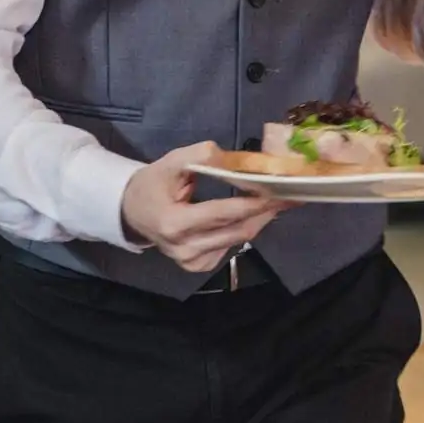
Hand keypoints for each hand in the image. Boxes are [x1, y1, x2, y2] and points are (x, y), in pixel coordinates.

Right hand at [120, 141, 294, 271]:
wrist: (133, 212)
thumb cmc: (153, 184)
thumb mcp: (170, 162)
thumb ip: (199, 156)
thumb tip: (231, 158)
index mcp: (174, 223)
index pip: (221, 213)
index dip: (251, 202)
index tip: (276, 190)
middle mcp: (184, 249)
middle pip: (237, 230)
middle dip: (266, 212)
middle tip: (290, 195)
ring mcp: (192, 262)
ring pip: (238, 240)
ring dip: (261, 219)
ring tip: (280, 200)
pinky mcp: (199, 266)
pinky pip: (230, 246)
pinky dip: (245, 228)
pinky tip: (254, 213)